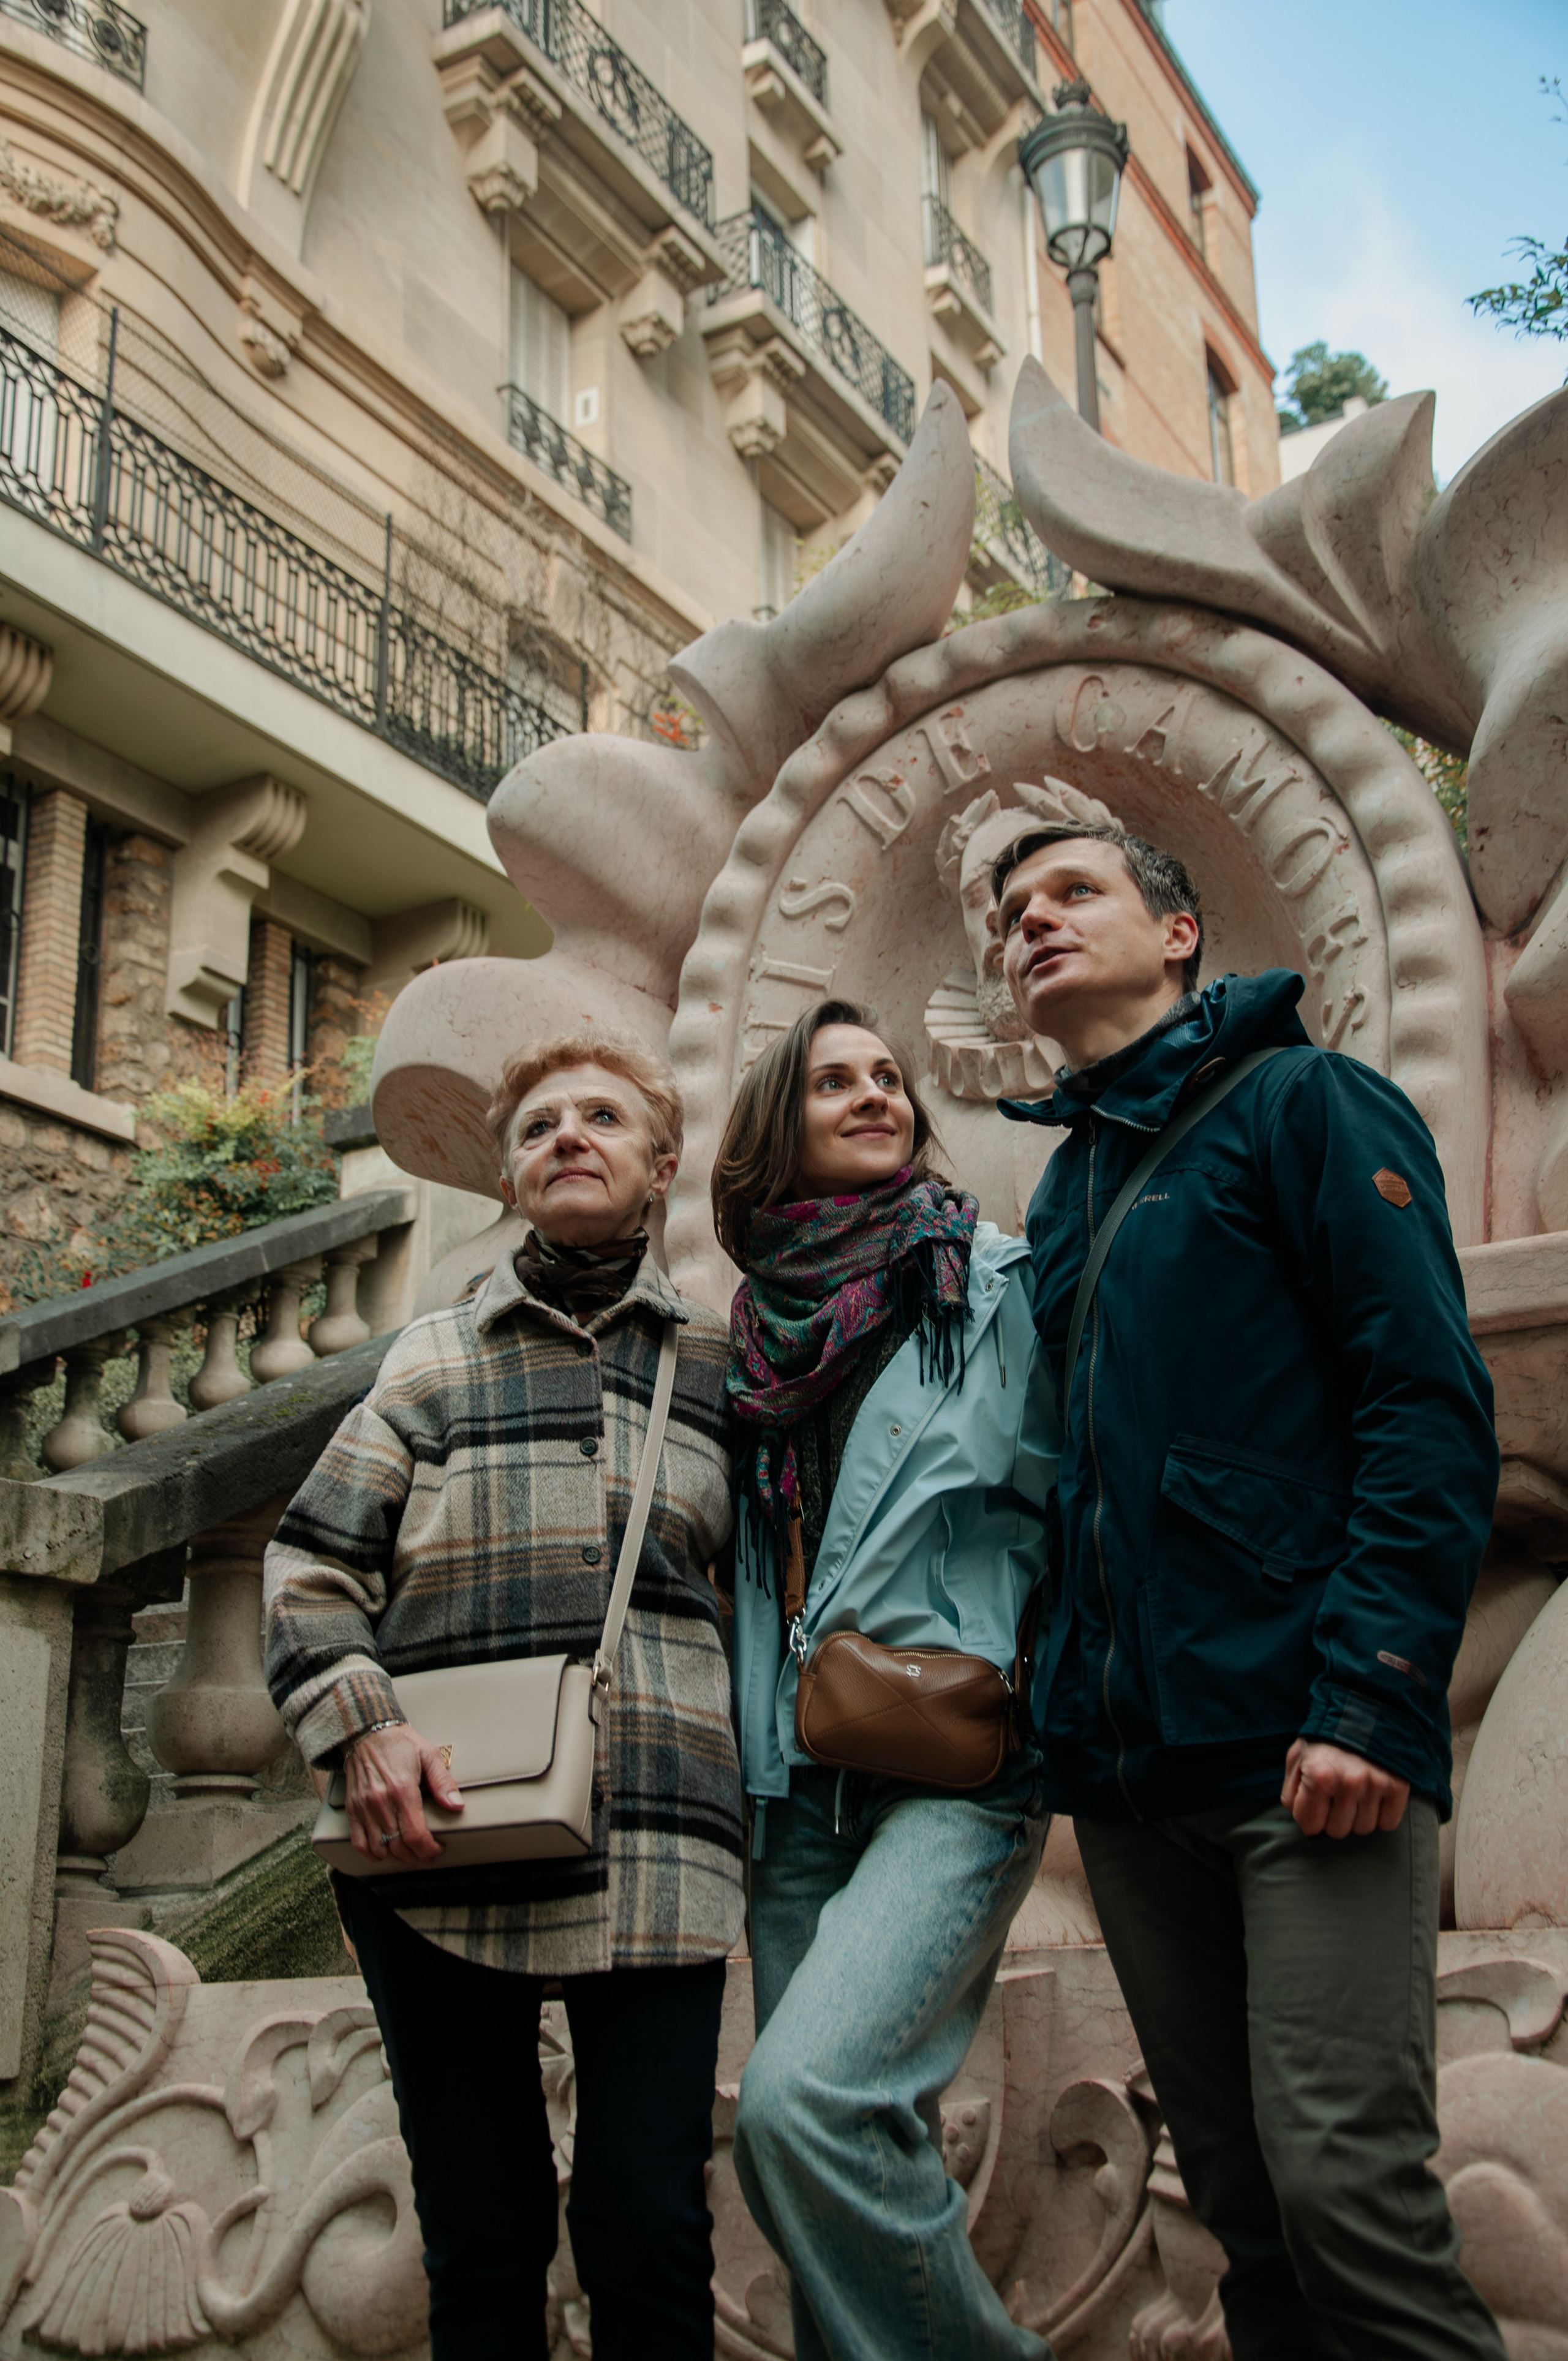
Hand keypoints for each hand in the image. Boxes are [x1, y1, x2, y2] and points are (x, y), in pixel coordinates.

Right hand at [344, 1724, 463, 1866]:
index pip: (415, 1835)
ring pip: (379, 1849)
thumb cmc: (399, 1743)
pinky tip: (385, 1854)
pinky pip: (359, 1843)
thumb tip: (457, 1805)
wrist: (366, 1732)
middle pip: (398, 1846)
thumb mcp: (428, 1755)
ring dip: (397, 1859)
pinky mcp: (352, 1809)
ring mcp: (363, 1808)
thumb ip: (443, 1782)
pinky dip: (372, 1855)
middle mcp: (380, 1802)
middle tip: (428, 1857)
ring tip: (411, 1857)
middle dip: (417, 1858)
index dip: (428, 1850)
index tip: (437, 1850)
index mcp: (402, 1790)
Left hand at [1281, 1739, 1408, 1838]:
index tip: (1315, 1806)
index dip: (1310, 1818)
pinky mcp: (1398, 1786)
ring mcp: (1375, 1785)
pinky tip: (1373, 1797)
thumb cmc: (1325, 1739)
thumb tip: (1303, 1821)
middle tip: (1335, 1797)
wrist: (1363, 1711)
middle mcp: (1348, 1783)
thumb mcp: (1297, 1757)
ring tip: (1355, 1793)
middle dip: (1333, 1818)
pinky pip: (1388, 1823)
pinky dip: (1381, 1815)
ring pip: (1363, 1829)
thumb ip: (1292, 1791)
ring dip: (1357, 1816)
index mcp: (1319, 1776)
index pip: (1310, 1825)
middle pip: (1338, 1831)